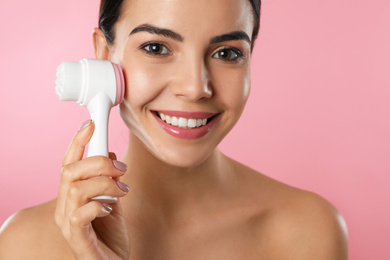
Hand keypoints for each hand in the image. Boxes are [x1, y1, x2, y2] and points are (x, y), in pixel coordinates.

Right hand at [55, 120, 129, 259]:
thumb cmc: (110, 234)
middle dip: (98, 163)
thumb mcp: (114, 200)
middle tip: (121, 169)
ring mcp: (68, 223)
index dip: (78, 142)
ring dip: (104, 183)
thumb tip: (110, 154)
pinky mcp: (77, 239)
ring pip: (76, 189)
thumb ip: (110, 179)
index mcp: (72, 195)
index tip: (92, 125)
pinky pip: (80, 215)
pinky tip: (110, 209)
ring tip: (122, 191)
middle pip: (70, 171)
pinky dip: (99, 205)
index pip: (69, 163)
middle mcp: (65, 206)